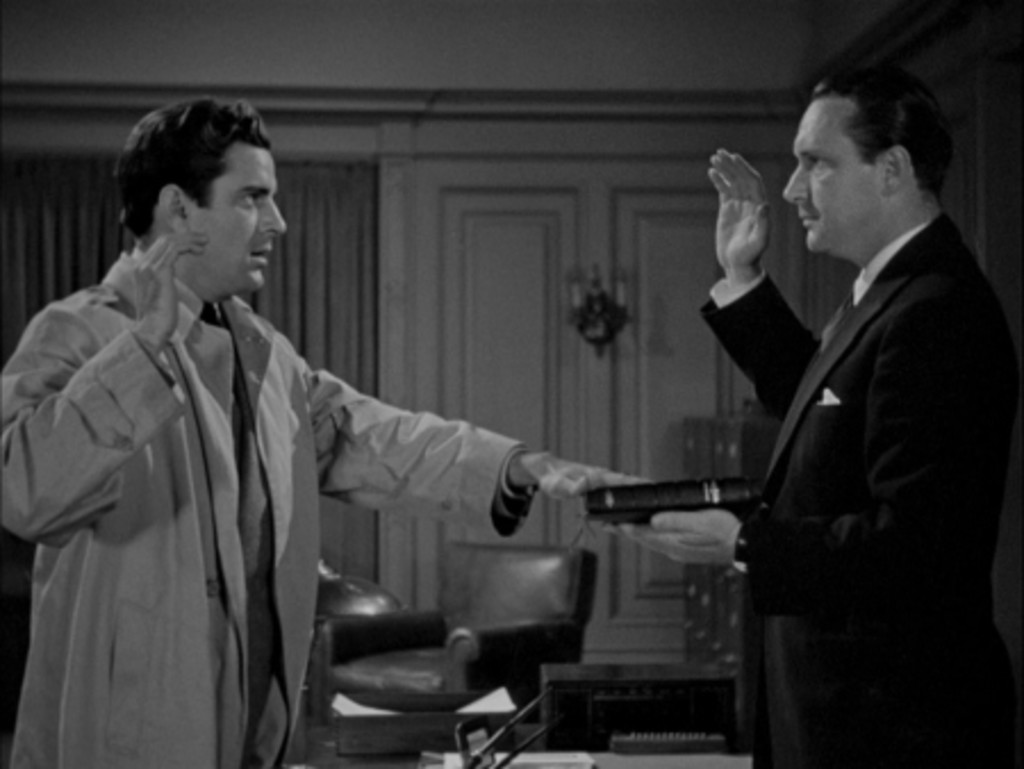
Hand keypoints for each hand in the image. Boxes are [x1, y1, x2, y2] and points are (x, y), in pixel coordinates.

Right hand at [133, 233, 206, 353]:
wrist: (151, 330)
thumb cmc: (160, 318)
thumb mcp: (161, 295)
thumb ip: (163, 282)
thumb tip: (171, 279)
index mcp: (140, 269)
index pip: (158, 246)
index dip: (178, 241)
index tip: (195, 243)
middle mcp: (141, 265)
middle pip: (164, 240)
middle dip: (186, 236)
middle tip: (203, 238)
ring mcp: (148, 267)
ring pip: (170, 241)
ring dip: (190, 239)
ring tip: (205, 242)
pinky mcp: (159, 271)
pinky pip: (174, 249)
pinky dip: (189, 245)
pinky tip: (200, 250)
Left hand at [510, 451, 645, 499]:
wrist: (547, 471)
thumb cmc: (553, 479)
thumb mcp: (558, 485)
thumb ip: (570, 487)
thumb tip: (583, 486)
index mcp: (597, 476)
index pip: (622, 480)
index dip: (638, 484)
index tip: (654, 488)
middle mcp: (602, 477)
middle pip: (629, 483)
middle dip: (646, 488)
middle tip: (665, 496)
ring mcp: (602, 481)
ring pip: (625, 487)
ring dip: (639, 492)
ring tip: (657, 502)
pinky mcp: (599, 486)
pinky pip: (617, 491)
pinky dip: (629, 494)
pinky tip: (636, 504)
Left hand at [613, 508, 740, 564]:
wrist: (745, 546)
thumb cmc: (726, 531)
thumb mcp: (701, 521)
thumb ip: (676, 521)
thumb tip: (653, 520)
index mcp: (674, 542)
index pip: (642, 534)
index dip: (625, 528)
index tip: (610, 522)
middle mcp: (673, 550)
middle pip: (643, 539)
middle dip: (625, 532)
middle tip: (607, 525)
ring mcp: (679, 552)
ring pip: (651, 543)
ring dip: (636, 535)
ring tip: (622, 529)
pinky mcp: (686, 551)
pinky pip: (661, 544)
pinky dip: (649, 537)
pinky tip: (650, 533)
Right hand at [708, 149, 769, 284]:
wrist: (738, 265)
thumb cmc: (749, 256)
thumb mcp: (758, 242)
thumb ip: (763, 224)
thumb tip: (763, 205)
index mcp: (760, 206)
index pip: (753, 182)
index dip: (744, 169)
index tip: (734, 158)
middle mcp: (751, 203)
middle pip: (742, 178)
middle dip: (732, 165)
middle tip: (720, 153)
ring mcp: (739, 205)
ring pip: (733, 182)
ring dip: (725, 169)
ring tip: (714, 157)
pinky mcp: (728, 210)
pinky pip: (725, 191)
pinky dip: (719, 180)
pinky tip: (712, 172)